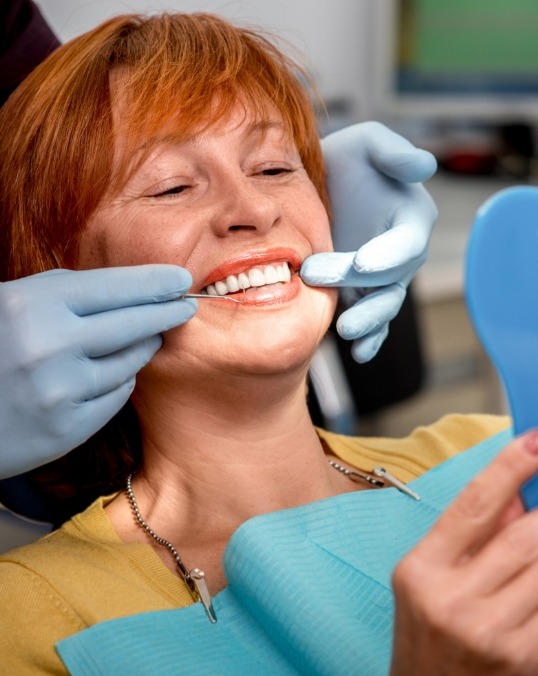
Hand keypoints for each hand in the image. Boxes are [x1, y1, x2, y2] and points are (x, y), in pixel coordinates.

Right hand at [0, 265, 195, 477]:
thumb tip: (129, 288)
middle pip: (134, 324)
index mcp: (31, 305)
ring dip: (143, 347)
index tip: (181, 279)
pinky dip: (120, 380)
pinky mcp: (68, 429)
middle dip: (167, 312)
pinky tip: (116, 371)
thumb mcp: (9, 305)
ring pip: (130, 362)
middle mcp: (48, 347)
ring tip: (149, 336)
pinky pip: (117, 395)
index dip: (155, 282)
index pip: (114, 287)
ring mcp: (60, 391)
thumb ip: (62, 292)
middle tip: (186, 306)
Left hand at [300, 121, 437, 362]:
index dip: (389, 254)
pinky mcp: (361, 294)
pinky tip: (358, 353)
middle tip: (316, 276)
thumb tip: (424, 166)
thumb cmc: (346, 160)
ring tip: (346, 331)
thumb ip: (393, 153)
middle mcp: (401, 253)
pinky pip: (372, 320)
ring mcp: (381, 278)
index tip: (363, 262)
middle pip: (390, 278)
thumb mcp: (367, 143)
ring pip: (383, 305)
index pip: (407, 242)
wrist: (318, 186)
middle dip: (359, 284)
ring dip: (368, 321)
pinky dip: (370, 339)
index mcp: (411, 218)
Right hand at [390, 431, 537, 674]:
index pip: (473, 504)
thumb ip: (472, 533)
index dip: (510, 466)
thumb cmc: (426, 634)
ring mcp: (491, 633)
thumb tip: (518, 492)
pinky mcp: (522, 659)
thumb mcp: (431, 576)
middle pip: (524, 535)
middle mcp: (453, 601)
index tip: (536, 439)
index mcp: (422, 570)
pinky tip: (537, 574)